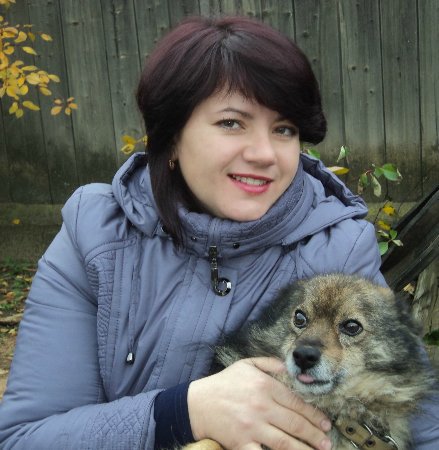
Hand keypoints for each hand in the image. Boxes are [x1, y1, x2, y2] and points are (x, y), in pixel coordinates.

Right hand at [188, 357, 331, 449]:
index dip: (314, 415)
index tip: (325, 423)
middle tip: (327, 442)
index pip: (296, 403)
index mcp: (264, 386)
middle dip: (315, 435)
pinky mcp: (242, 443)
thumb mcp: (246, 365)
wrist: (198, 403)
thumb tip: (288, 368)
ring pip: (285, 442)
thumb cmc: (224, 383)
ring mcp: (252, 427)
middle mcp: (261, 406)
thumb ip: (269, 363)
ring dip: (304, 449)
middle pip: (295, 424)